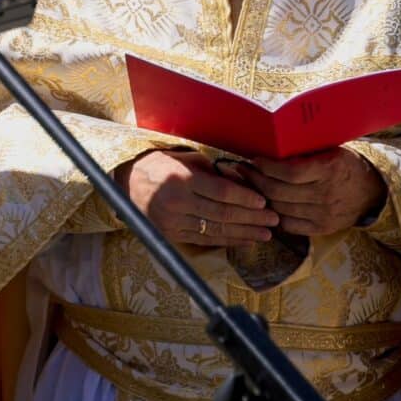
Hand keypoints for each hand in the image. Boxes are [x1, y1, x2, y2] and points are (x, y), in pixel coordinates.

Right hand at [117, 149, 277, 247]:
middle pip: (222, 214)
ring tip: (266, 234)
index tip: (264, 202)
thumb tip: (243, 183)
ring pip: (216, 230)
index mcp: (181, 179)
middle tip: (274, 219)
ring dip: (244, 233)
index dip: (245, 199)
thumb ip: (212, 171)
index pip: (221, 192)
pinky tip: (245, 240)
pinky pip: (205, 240)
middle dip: (252, 218)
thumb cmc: (159, 164)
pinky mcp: (171, 234)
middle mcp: (176, 202)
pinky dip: (228, 241)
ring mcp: (173, 221)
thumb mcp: (184, 159)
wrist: (126, 182)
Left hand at [240, 149, 387, 237]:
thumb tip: (268, 144)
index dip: (266, 167)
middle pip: (279, 191)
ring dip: (259, 196)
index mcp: (329, 170)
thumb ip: (304, 150)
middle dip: (255, 179)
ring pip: (280, 208)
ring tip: (249, 184)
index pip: (289, 172)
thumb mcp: (329, 149)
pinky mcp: (322, 228)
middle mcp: (327, 194)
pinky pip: (288, 224)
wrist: (372, 192)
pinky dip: (274, 214)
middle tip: (242, 169)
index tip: (253, 159)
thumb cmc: (343, 164)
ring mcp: (324, 214)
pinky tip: (265, 203)